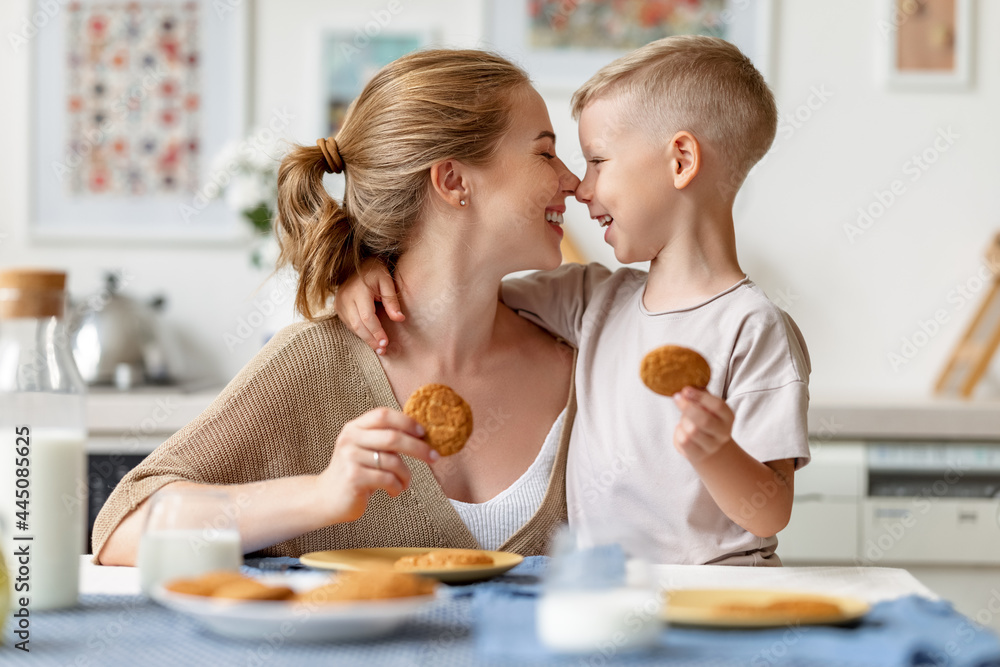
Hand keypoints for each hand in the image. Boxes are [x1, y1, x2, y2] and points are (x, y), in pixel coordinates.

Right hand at [317, 407, 438, 523]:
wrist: (326, 498)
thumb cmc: (355, 472)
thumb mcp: (365, 450)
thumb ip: (385, 440)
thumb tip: (422, 434)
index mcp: (354, 427)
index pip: (383, 415)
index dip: (406, 421)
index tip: (424, 433)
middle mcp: (350, 439)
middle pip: (393, 437)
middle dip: (419, 448)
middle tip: (434, 457)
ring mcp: (350, 458)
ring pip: (393, 461)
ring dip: (406, 475)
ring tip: (405, 483)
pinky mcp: (353, 477)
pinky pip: (387, 479)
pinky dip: (397, 487)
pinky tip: (394, 491)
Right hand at [333, 258, 404, 353]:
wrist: (358, 264)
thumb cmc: (375, 272)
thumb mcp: (387, 282)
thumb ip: (392, 301)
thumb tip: (399, 319)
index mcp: (358, 290)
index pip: (367, 317)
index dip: (376, 332)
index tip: (386, 342)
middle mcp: (345, 297)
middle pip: (358, 325)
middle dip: (371, 339)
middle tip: (383, 350)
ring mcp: (339, 302)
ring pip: (352, 326)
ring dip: (365, 339)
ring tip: (378, 348)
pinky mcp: (338, 307)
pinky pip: (348, 324)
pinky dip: (360, 332)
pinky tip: (370, 338)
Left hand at [672, 386, 734, 463]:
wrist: (710, 448)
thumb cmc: (706, 419)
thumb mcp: (707, 405)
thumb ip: (700, 393)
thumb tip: (686, 375)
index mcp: (728, 417)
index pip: (718, 406)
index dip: (700, 397)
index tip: (685, 390)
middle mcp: (723, 433)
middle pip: (704, 421)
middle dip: (687, 407)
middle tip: (677, 397)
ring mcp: (711, 446)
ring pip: (691, 432)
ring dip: (683, 422)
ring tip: (684, 419)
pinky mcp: (698, 455)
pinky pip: (683, 442)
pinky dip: (678, 433)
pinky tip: (682, 430)